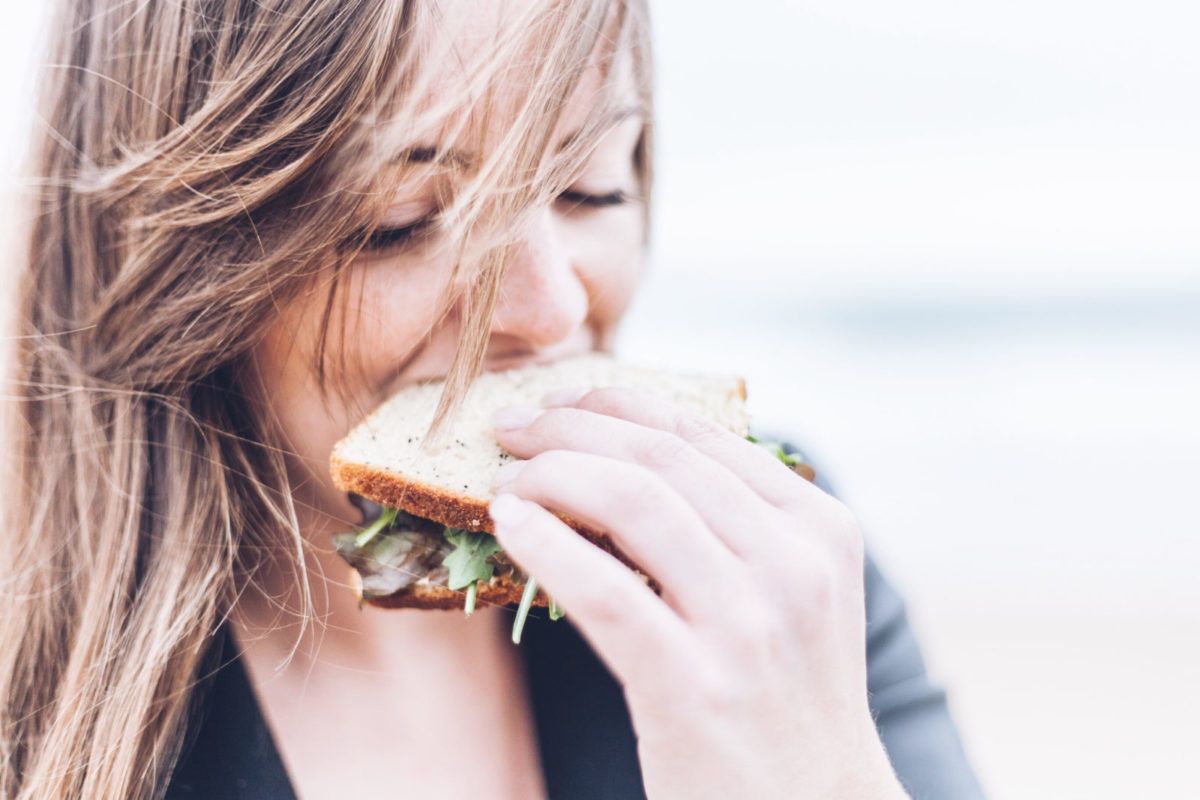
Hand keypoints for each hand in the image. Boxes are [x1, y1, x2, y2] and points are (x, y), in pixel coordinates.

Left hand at [488, 387, 907, 799]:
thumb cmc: (780, 697)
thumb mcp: (787, 594)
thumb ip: (731, 524)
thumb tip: (621, 456)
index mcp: (818, 527)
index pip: (700, 432)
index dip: (616, 403)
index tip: (559, 402)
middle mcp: (794, 563)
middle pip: (660, 457)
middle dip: (570, 428)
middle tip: (512, 430)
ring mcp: (750, 624)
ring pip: (633, 502)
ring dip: (551, 475)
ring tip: (505, 480)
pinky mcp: (695, 686)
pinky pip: (603, 590)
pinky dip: (545, 544)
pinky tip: (509, 525)